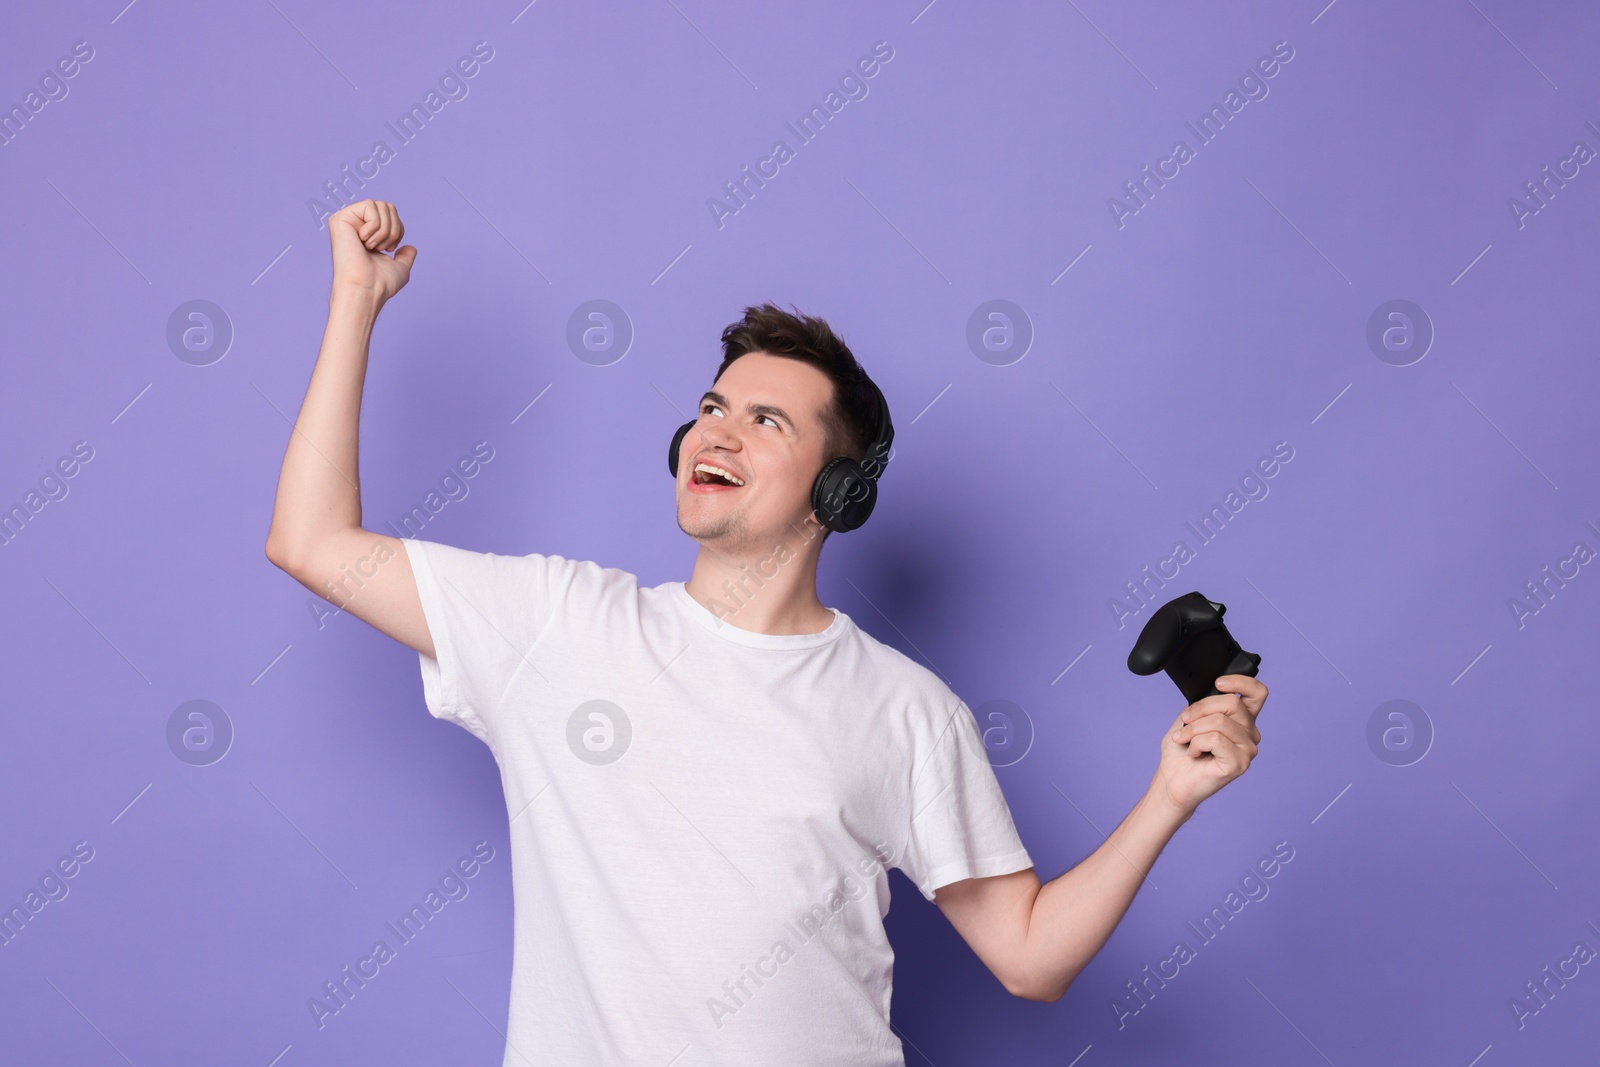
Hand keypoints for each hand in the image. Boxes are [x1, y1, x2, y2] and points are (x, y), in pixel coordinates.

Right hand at [328, 199, 416, 303]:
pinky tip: (363, 241)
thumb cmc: (381, 284)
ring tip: (371, 246)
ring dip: (384, 230)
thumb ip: (405, 257)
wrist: (367, 289)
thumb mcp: (399, 268)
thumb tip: (411, 248)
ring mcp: (347, 221)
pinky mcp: (340, 218)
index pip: (391, 215)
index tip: (389, 249)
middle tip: (381, 247)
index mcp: (367, 234)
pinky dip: (374, 225)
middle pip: (388, 206)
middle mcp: (355, 225)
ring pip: (381, 205)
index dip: (398, 230)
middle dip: (393, 229)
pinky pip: (370, 205)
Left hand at [1150, 675, 1266, 816]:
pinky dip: (1196, 743)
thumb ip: (1206, 704)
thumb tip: (1213, 691)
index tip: (1219, 683)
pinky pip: (1215, 739)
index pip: (1257, 693)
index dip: (1241, 682)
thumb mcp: (1191, 718)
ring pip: (1220, 722)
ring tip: (1184, 740)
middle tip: (1185, 722)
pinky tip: (1194, 753)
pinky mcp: (1239, 764)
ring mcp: (1248, 750)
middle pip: (1233, 703)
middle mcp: (1250, 733)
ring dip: (1193, 729)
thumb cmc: (1181, 751)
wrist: (1172, 779)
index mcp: (1242, 720)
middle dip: (1200, 709)